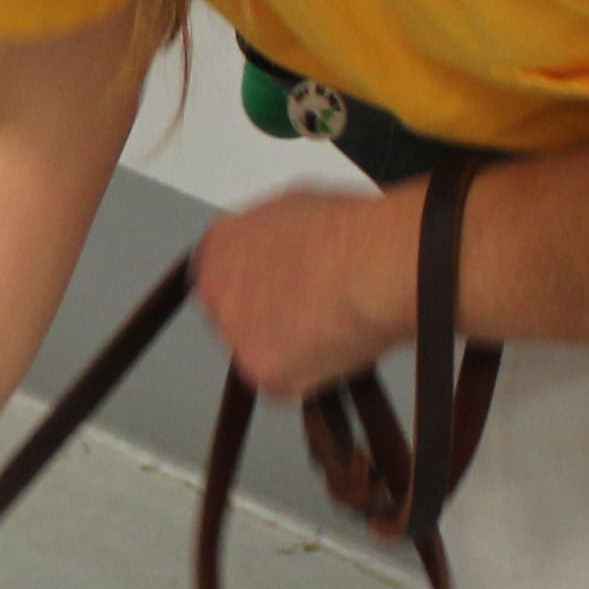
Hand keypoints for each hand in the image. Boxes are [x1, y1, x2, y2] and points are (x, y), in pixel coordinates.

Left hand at [193, 183, 416, 398]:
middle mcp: (216, 292)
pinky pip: (285, 380)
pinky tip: (334, 344)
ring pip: (260, 349)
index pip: (222, 273)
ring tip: (329, 323)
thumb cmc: (348, 234)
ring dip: (288, 345)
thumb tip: (283, 249)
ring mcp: (235, 336)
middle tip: (309, 310)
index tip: (280, 287)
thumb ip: (270, 237)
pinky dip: (309, 371)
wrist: (372, 268)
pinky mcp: (262, 372)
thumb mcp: (296, 208)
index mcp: (219, 247)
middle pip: (234, 314)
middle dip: (267, 317)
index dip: (258, 283)